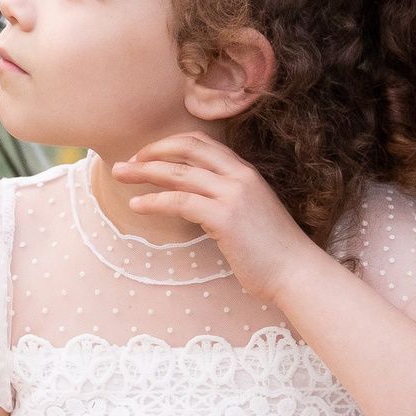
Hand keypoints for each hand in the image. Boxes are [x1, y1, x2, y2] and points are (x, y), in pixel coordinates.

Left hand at [109, 132, 320, 306]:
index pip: (202, 142)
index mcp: (245, 172)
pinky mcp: (225, 217)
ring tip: (119, 175)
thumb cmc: (271, 252)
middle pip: (187, 148)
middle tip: (126, 161)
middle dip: (152, 151)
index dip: (170, 144)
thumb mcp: (248, 214)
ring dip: (144, 171)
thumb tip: (192, 202)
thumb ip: (224, 200)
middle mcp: (240, 176)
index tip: (147, 155)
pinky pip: (180, 202)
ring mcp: (233, 194)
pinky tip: (137, 205)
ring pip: (179, 172)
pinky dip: (154, 201)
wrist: (296, 273)